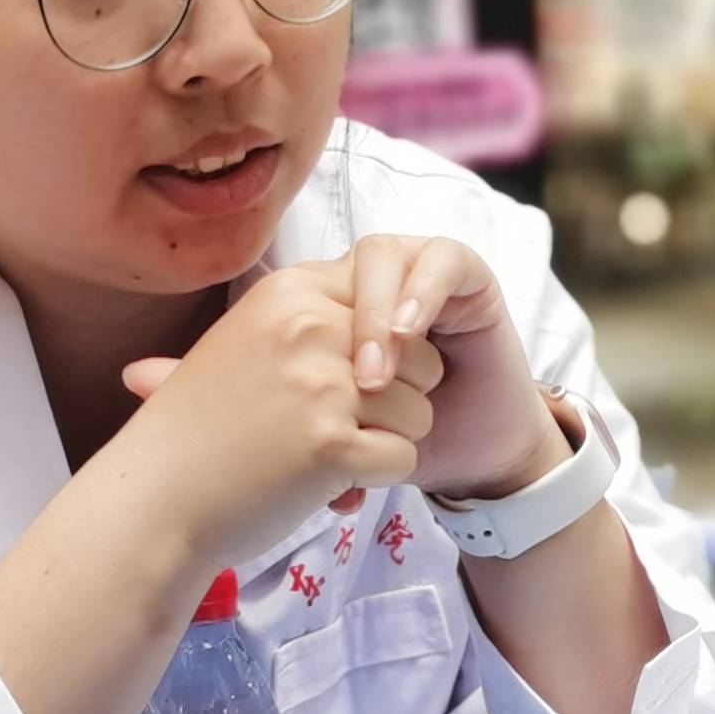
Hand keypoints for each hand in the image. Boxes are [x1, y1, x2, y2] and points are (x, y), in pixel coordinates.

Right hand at [117, 268, 439, 567]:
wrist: (154, 497)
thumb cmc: (201, 428)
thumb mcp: (246, 342)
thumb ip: (312, 322)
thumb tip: (387, 309)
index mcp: (291, 292)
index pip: (391, 302)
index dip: (386, 351)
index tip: (347, 379)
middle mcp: (310, 327)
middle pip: (421, 360)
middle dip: (395, 403)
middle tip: (334, 426)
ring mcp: (322, 385)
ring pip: (421, 414)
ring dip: (384, 445)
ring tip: (323, 456)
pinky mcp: (332, 445)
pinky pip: (404, 462)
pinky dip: (373, 482)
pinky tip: (324, 484)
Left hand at [308, 233, 568, 502]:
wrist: (472, 459)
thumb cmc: (397, 444)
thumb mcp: (335, 426)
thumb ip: (295, 406)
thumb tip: (243, 410)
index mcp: (335, 306)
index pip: (304, 282)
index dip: (298, 326)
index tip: (301, 389)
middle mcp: (377, 283)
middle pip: (341, 266)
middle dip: (347, 324)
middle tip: (359, 382)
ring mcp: (421, 274)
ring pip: (386, 254)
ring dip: (380, 311)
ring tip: (382, 369)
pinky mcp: (471, 278)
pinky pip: (444, 259)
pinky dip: (423, 292)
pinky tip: (411, 334)